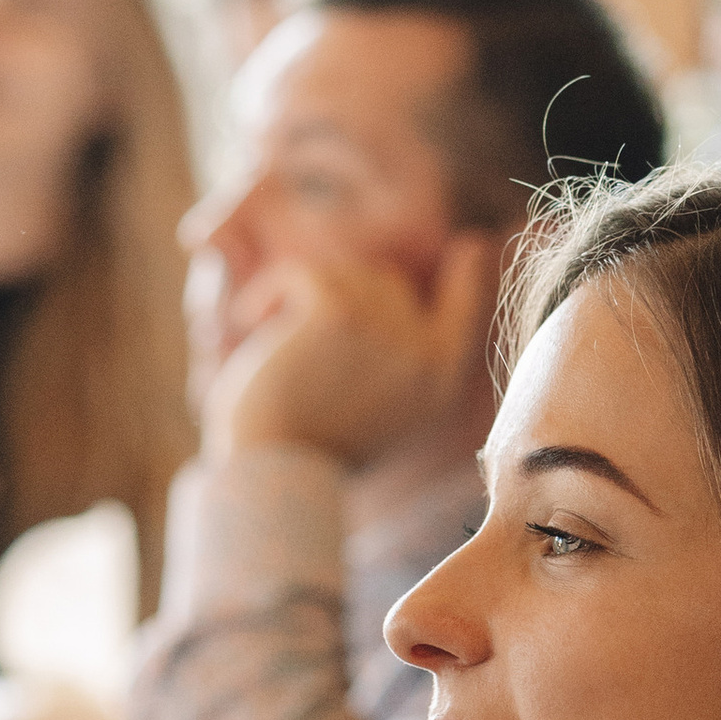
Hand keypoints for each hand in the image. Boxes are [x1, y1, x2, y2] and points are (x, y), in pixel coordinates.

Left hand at [202, 233, 500, 473]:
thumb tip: (403, 298)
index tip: (470, 246)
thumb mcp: (379, 413)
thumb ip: (403, 363)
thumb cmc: (309, 448)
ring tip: (274, 344)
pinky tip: (250, 321)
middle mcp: (425, 353)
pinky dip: (269, 294)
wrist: (269, 473)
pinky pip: (303, 274)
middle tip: (300, 347)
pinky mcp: (341, 311)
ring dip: (301, 300)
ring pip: (346, 276)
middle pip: (389, 286)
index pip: (465, 309)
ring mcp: (388, 328)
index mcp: (439, 383)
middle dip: (341, 302)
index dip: (465, 276)